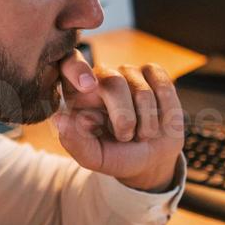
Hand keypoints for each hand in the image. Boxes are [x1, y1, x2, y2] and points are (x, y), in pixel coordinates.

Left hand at [52, 51, 184, 191]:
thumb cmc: (117, 155)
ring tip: (142, 133)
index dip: (77, 70)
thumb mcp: (94, 158)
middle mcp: (100, 75)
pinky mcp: (153, 72)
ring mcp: (127, 71)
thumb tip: (59, 119)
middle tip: (126, 137)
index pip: (69, 65)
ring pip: (142, 92)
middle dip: (125, 118)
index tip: (87, 86)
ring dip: (147, 123)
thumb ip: (75, 142)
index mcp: (77, 93)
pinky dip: (165, 111)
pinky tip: (158, 118)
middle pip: (114, 83)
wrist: (151, 158)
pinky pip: (163, 87)